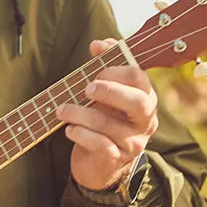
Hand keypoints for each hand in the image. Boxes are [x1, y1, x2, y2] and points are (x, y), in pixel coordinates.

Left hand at [57, 39, 158, 191]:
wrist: (100, 162)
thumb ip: (104, 65)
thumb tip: (98, 45)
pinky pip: (100, 144)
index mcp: (145, 98)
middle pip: (139, 102)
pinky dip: (80, 134)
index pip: (139, 78)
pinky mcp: (117, 160)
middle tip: (86, 88)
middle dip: (110, 91)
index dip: (116, 67)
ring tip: (61, 109)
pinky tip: (69, 129)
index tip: (94, 64)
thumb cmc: (104, 117)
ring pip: (109, 124)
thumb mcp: (106, 92)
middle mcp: (145, 121)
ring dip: (79, 113)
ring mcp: (133, 142)